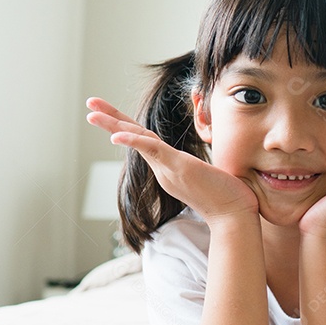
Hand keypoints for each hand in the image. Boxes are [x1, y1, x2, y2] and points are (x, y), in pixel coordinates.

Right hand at [85, 98, 258, 224]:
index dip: (128, 126)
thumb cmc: (231, 198)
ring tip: (91, 113)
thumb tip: (214, 161)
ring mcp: (168, 169)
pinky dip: (134, 141)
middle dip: (111, 120)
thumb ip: (207, 165)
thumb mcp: (215, 174)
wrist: (236, 219)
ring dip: (113, 125)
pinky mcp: (178, 168)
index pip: (145, 140)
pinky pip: (152, 150)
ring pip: (136, 140)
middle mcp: (164, 168)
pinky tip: (115, 135)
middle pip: (133, 137)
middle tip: (89, 105)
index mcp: (170, 167)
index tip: (113, 115)